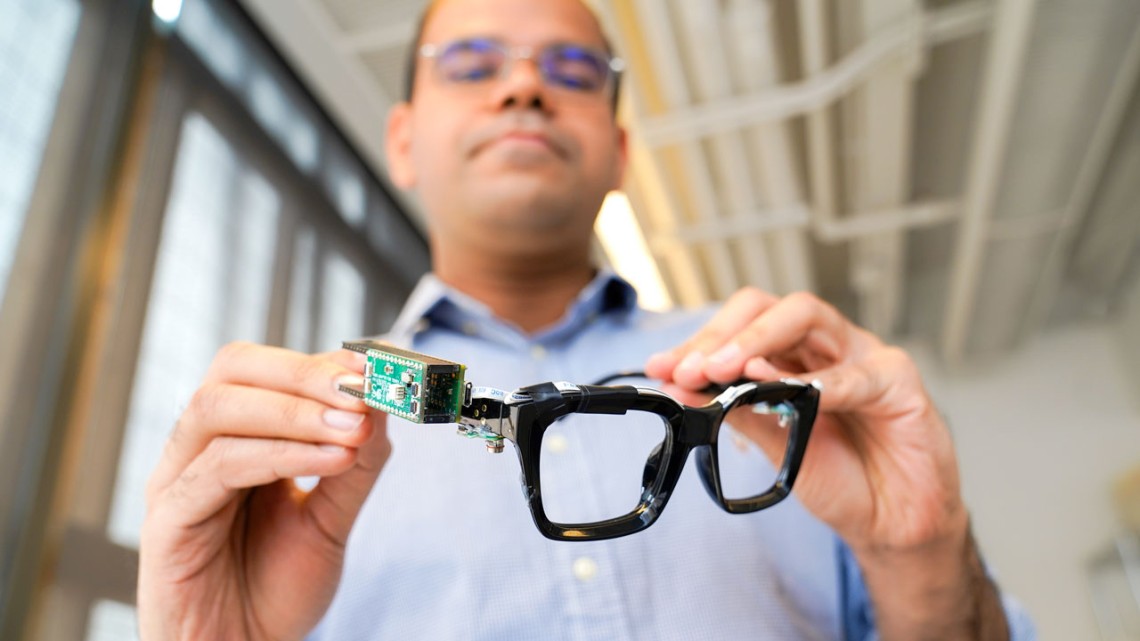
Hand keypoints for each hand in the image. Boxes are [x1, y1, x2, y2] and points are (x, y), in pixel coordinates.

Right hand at [138, 342, 390, 640]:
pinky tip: (333, 459)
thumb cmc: (274, 590)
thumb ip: (355, 464)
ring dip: (296, 410)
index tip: (375, 368)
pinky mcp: (167, 521)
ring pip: (218, 409)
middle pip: (232, 370)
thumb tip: (381, 403)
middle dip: (303, 373)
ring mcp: (177, 480)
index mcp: (235, 437)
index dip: (320, 362)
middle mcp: (199, 448)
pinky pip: (218, 467)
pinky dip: (282, 454)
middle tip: (361, 390)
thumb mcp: (331, 519)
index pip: (265, 368)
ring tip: (354, 429)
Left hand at [644, 289, 966, 554]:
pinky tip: (799, 394)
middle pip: (770, 308)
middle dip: (724, 334)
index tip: (663, 367)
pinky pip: (859, 372)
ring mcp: (861, 355)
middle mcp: (823, 346)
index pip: (740, 326)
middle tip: (691, 368)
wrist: (889, 522)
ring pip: (809, 317)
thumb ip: (733, 412)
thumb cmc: (838, 476)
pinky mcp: (899, 379)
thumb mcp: (774, 444)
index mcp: (790, 356)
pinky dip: (825, 382)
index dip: (699, 342)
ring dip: (759, 340)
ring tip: (727, 370)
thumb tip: (679, 387)